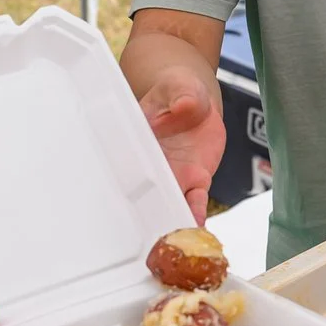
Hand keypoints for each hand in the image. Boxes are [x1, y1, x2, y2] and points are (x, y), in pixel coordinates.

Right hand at [138, 69, 226, 221]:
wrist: (196, 100)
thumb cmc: (178, 90)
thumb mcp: (178, 86)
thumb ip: (181, 94)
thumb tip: (185, 104)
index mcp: (139, 140)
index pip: (129, 164)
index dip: (129, 182)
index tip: (128, 198)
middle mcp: (153, 163)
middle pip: (146, 193)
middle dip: (146, 212)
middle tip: (146, 232)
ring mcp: (173, 175)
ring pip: (169, 202)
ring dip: (170, 219)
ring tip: (171, 239)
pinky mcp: (195, 180)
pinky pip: (194, 202)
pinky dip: (195, 215)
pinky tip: (197, 231)